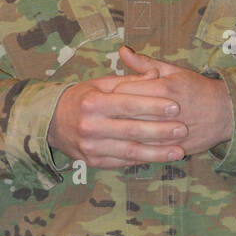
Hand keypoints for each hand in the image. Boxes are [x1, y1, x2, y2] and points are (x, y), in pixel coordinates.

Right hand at [47, 65, 187, 168]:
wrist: (52, 122)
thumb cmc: (83, 98)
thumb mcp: (101, 83)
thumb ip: (130, 80)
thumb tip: (157, 73)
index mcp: (92, 103)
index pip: (128, 104)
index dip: (153, 106)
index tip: (175, 106)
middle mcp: (90, 126)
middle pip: (131, 130)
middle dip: (160, 131)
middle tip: (182, 128)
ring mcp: (91, 147)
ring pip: (129, 151)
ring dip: (157, 152)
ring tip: (179, 150)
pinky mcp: (93, 161)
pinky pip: (122, 161)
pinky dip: (143, 159)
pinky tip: (161, 158)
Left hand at [115, 45, 232, 156]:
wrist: (225, 113)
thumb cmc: (196, 88)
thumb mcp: (173, 71)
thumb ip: (145, 63)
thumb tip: (122, 50)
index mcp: (165, 88)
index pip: (125, 91)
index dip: (112, 93)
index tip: (106, 95)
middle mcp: (167, 111)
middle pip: (127, 114)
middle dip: (112, 114)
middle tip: (102, 113)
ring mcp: (170, 132)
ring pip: (135, 135)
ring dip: (119, 133)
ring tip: (109, 129)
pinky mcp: (174, 147)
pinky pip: (147, 150)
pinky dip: (133, 148)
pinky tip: (123, 145)